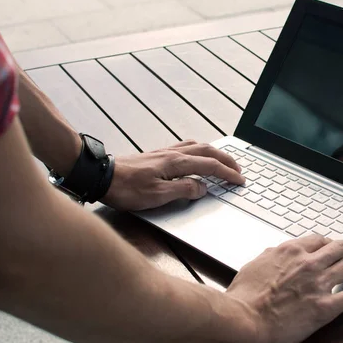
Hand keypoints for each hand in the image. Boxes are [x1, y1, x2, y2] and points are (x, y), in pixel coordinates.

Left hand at [102, 140, 244, 210]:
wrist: (102, 176)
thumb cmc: (126, 189)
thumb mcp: (158, 196)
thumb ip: (184, 190)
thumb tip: (203, 188)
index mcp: (176, 163)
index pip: (210, 166)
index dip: (228, 174)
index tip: (240, 180)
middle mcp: (173, 154)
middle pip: (208, 151)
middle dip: (226, 160)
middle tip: (239, 169)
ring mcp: (165, 152)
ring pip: (197, 146)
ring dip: (214, 152)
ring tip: (223, 161)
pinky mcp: (157, 154)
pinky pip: (186, 147)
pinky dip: (199, 150)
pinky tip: (197, 155)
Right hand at [226, 234, 342, 342]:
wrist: (243, 320)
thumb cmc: (243, 297)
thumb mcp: (254, 265)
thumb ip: (270, 257)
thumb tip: (276, 254)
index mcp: (290, 251)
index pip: (318, 240)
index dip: (328, 243)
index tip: (330, 247)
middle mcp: (308, 263)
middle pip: (339, 247)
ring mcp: (319, 284)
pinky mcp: (325, 307)